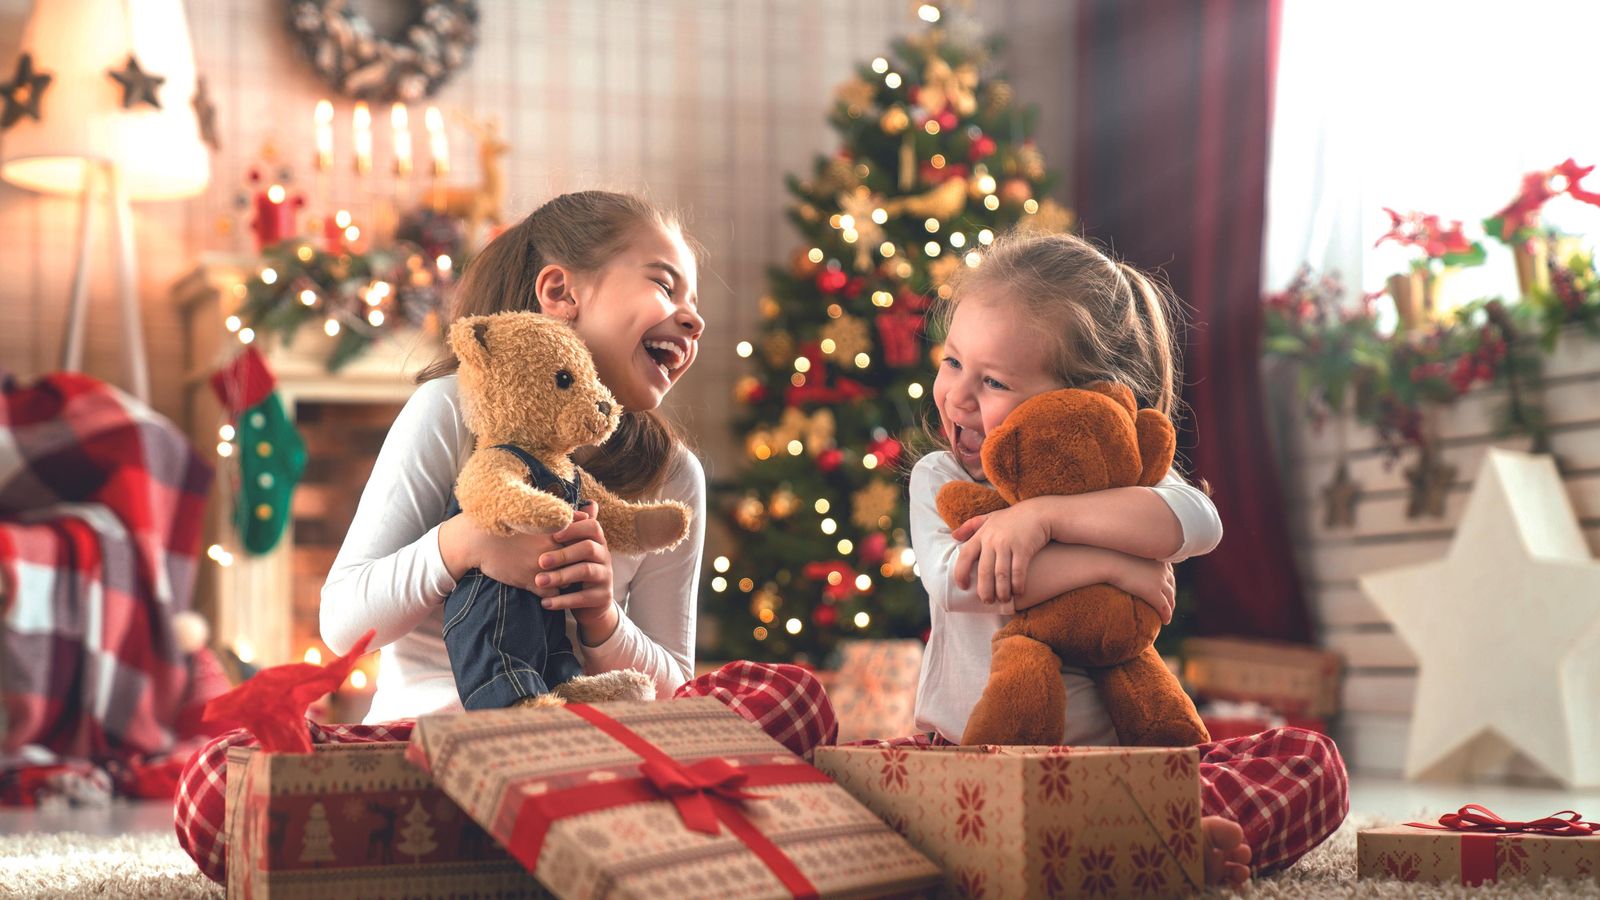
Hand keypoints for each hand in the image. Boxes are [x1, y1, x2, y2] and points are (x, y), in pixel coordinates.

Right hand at [440, 508, 592, 589]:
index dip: (582, 546)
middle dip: (578, 565)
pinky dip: (553, 595)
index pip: (583, 541)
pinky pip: (552, 594)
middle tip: (575, 566)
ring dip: (567, 580)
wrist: (476, 540)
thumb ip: (565, 515)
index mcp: (554, 531)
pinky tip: (549, 591)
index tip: (581, 548)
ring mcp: (541, 567)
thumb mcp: (535, 516)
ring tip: (562, 578)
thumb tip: (588, 513)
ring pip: (568, 580)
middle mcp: (551, 549)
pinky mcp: (530, 582)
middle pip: (578, 562)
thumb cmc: (506, 524)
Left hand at [535, 502, 613, 609]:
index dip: (573, 528)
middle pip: (587, 548)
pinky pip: (583, 597)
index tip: (552, 535)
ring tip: (539, 582)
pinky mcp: (603, 596)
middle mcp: (605, 556)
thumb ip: (570, 531)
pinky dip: (563, 601)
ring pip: (585, 571)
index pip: (592, 527)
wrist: (592, 605)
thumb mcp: (573, 550)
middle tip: (540, 561)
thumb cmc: (576, 571)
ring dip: (560, 576)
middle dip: (563, 553)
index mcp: (597, 541)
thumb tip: (571, 503)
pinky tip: (546, 603)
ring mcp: (606, 576)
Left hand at [951, 503, 1050, 603]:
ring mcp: (1008, 544)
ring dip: (1001, 591)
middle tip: (987, 601)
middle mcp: (992, 540)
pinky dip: (1017, 584)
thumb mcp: (989, 518)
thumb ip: (970, 526)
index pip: (965, 556)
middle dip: (984, 590)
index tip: (963, 586)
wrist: (1039, 512)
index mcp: (982, 535)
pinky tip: (1018, 592)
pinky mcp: (1023, 549)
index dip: (961, 573)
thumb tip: (953, 536)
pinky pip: (1018, 572)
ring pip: (1000, 574)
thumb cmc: (1012, 518)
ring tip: (1003, 600)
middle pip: (984, 571)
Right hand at [1102, 553, 1174, 623]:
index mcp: (1157, 558)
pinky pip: (1164, 607)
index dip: (1169, 583)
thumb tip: (1127, 565)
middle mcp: (1162, 569)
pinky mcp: (1153, 592)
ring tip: (1167, 615)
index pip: (1169, 573)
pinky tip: (1165, 621)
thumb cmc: (1111, 557)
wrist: (1109, 562)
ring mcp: (1159, 581)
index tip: (1166, 590)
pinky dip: (1166, 615)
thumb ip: (1133, 561)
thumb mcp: (1127, 556)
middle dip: (1171, 597)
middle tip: (1169, 606)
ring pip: (1170, 598)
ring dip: (1170, 608)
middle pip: (1171, 586)